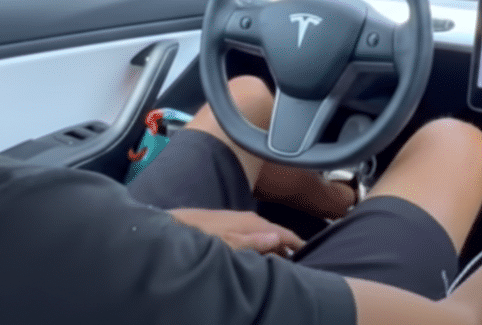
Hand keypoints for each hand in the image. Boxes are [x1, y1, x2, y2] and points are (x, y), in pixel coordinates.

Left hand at [168, 208, 304, 256]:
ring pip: (262, 235)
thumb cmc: (199, 235)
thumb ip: (253, 241)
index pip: (282, 232)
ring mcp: (235, 222)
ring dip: (273, 247)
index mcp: (250, 222)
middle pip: (274, 233)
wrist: (171, 228)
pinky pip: (251, 236)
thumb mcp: (227, 243)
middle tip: (300, 263)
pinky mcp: (226, 227)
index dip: (297, 242)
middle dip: (287, 246)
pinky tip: (258, 256)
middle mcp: (246, 219)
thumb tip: (277, 238)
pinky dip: (260, 245)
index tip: (310, 252)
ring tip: (283, 262)